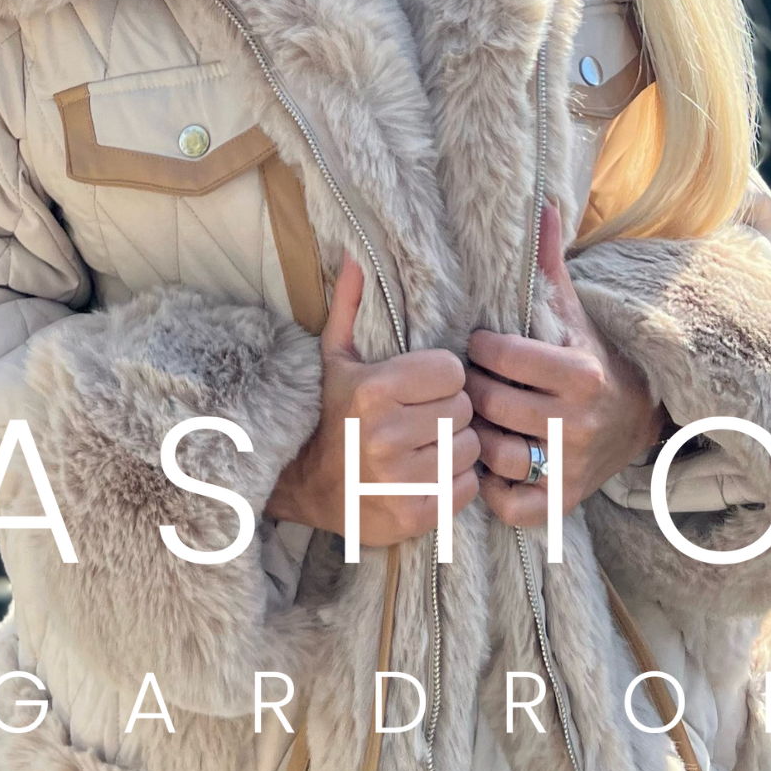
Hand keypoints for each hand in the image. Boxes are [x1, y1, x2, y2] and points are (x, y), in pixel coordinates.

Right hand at [267, 255, 479, 545]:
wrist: (303, 488)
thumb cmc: (330, 416)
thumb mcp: (335, 359)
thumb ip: (352, 307)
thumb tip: (355, 255)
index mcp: (374, 390)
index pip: (453, 372)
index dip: (443, 379)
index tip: (423, 389)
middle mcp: (385, 435)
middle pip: (463, 410)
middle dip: (450, 412)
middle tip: (423, 419)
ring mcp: (399, 480)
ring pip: (468, 448)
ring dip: (455, 447)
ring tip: (425, 446)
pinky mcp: (413, 515)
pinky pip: (466, 487)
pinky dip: (455, 482)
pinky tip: (427, 474)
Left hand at [466, 200, 663, 527]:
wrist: (639, 418)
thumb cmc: (588, 355)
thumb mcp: (570, 311)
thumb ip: (547, 265)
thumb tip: (543, 204)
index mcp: (580, 373)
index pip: (500, 356)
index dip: (479, 349)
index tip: (479, 347)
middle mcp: (579, 423)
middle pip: (490, 404)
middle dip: (472, 389)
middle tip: (468, 382)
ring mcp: (571, 467)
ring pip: (494, 452)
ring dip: (476, 436)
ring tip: (474, 418)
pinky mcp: (563, 502)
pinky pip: (509, 504)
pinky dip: (492, 487)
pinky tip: (489, 461)